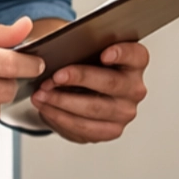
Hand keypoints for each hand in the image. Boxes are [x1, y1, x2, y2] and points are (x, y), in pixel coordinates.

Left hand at [31, 40, 149, 143]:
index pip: (136, 55)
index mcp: (135, 63)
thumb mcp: (87, 52)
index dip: (122, 54)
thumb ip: (82, 47)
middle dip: (79, 78)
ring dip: (62, 101)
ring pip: (93, 108)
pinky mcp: (111, 130)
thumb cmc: (86, 67)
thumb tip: (58, 51)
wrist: (82, 93)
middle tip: (55, 76)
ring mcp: (124, 112)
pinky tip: (46, 108)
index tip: (104, 54)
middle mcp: (134, 89)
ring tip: (41, 94)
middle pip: (110, 83)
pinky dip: (60, 117)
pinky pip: (84, 127)